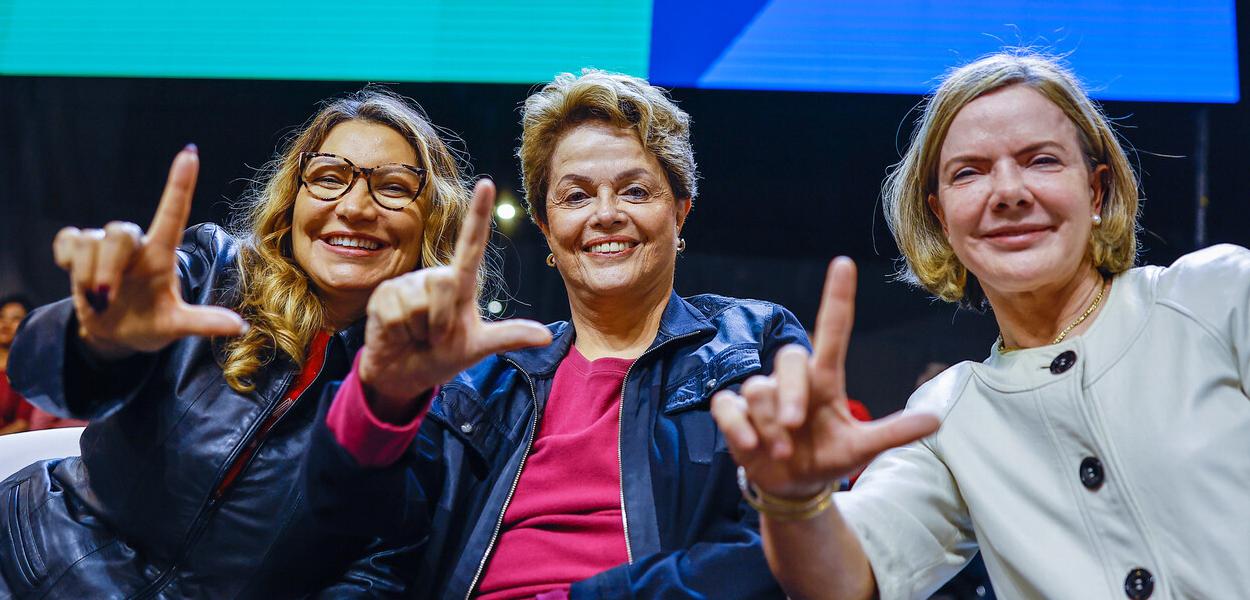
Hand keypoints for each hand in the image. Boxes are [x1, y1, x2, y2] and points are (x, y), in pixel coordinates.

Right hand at [52, 146, 246, 360]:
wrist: (116, 335)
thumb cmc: (150, 324)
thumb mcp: (175, 327)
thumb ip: (202, 323)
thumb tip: (240, 327)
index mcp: (161, 255)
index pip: (173, 212)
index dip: (180, 183)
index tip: (190, 154)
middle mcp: (136, 246)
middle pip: (119, 232)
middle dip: (108, 266)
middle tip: (106, 298)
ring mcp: (106, 247)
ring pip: (90, 240)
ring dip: (88, 274)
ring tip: (99, 300)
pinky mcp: (79, 252)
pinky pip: (68, 239)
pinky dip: (66, 257)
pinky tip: (75, 274)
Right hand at [357, 179, 552, 421]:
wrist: (403, 374)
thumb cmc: (441, 355)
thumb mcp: (478, 348)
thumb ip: (508, 338)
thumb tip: (545, 338)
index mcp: (460, 284)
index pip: (472, 245)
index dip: (478, 214)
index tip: (486, 184)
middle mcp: (434, 276)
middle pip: (444, 283)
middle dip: (442, 321)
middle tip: (435, 336)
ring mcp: (407, 284)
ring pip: (419, 301)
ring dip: (422, 329)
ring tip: (416, 334)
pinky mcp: (384, 295)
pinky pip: (397, 313)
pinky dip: (400, 332)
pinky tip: (398, 334)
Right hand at [711, 257, 940, 498]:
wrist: (792, 484)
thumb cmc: (828, 456)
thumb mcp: (861, 449)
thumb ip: (893, 433)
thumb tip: (936, 418)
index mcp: (825, 379)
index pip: (832, 330)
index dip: (837, 297)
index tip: (843, 264)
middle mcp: (793, 380)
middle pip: (790, 358)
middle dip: (791, 393)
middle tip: (796, 426)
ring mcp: (761, 394)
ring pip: (758, 389)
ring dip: (771, 425)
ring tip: (783, 452)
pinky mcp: (735, 412)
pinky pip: (727, 405)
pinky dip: (739, 427)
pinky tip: (751, 446)